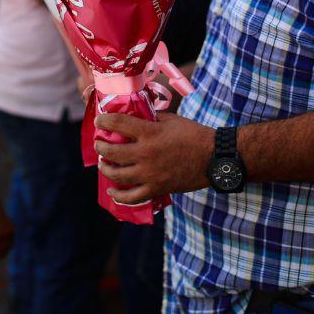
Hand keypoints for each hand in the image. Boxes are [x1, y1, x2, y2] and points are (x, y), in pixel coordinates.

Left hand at [93, 112, 214, 203]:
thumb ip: (151, 118)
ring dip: (105, 168)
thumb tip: (136, 115)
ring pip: (117, 175)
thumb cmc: (194, 135)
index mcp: (150, 133)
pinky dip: (119, 196)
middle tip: (99, 144)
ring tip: (103, 164)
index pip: (118, 124)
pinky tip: (112, 191)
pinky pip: (132, 197)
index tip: (100, 120)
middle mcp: (145, 154)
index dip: (104, 120)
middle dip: (100, 147)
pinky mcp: (156, 189)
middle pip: (112, 151)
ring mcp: (150, 174)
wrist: (214, 158)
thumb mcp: (171, 120)